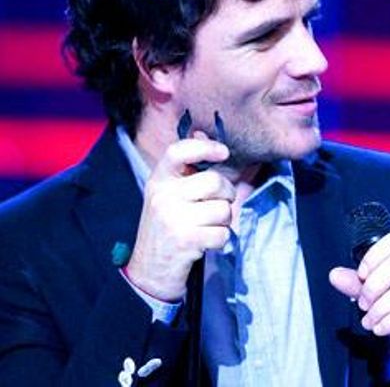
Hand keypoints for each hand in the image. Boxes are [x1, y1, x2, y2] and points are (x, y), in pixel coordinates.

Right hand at [124, 135, 233, 301]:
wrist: (148, 271)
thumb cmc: (167, 228)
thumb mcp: (170, 196)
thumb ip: (188, 169)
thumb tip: (202, 133)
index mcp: (159, 180)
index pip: (178, 151)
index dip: (204, 147)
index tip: (224, 152)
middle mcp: (162, 196)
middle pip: (215, 181)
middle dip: (227, 195)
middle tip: (218, 206)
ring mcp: (172, 218)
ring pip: (223, 209)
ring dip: (224, 222)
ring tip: (208, 227)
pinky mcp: (184, 239)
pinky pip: (222, 233)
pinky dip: (221, 241)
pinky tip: (206, 243)